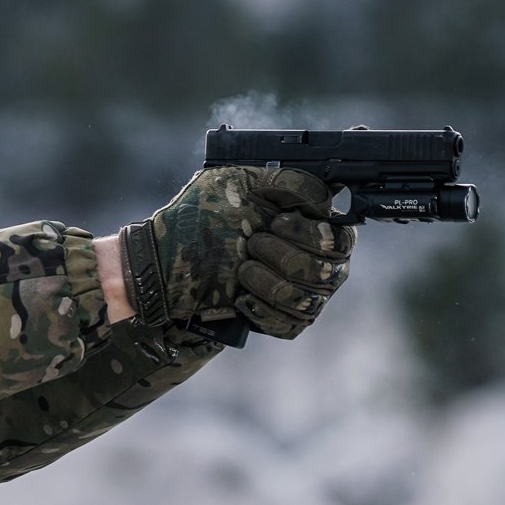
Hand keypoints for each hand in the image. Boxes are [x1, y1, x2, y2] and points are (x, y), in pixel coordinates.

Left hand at [118, 167, 355, 338]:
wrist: (164, 260)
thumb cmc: (200, 217)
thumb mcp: (236, 182)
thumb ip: (284, 179)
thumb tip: (325, 188)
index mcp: (309, 226)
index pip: (340, 238)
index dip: (312, 232)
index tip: (276, 221)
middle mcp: (313, 261)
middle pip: (330, 271)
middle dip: (286, 256)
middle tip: (252, 244)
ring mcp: (297, 293)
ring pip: (309, 300)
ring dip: (271, 283)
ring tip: (242, 270)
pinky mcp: (277, 320)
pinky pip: (291, 325)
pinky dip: (264, 311)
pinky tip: (241, 297)